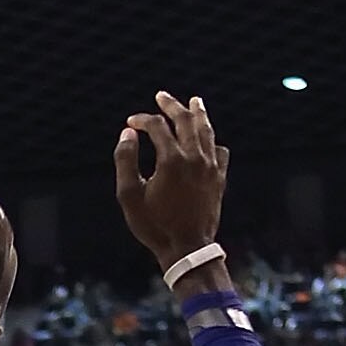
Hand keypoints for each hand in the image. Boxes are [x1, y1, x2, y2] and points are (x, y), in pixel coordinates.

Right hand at [114, 90, 228, 269]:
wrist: (188, 249)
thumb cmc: (154, 225)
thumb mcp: (129, 195)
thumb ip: (125, 160)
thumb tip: (128, 133)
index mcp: (172, 160)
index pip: (157, 127)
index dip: (142, 120)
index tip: (131, 123)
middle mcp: (195, 158)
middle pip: (185, 120)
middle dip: (172, 105)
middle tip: (162, 97)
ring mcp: (211, 167)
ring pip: (206, 131)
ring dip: (198, 114)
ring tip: (195, 102)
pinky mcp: (220, 179)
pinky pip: (219, 151)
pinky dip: (212, 142)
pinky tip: (208, 141)